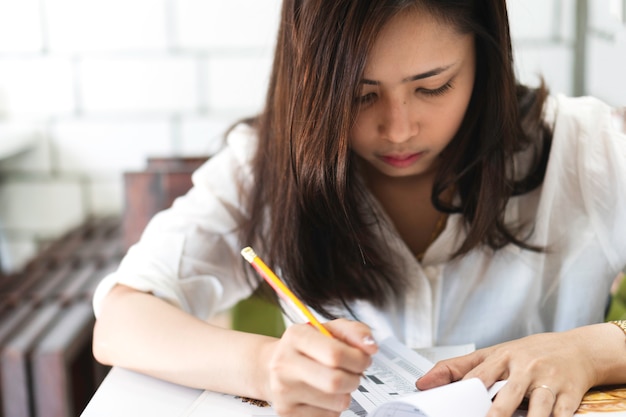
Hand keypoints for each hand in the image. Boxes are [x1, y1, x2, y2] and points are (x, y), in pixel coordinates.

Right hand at [263, 318, 376, 416]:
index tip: (363, 359)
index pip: (335, 353)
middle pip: (336, 381)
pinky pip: (329, 416)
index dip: (358, 359)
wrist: (271, 367)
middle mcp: (284, 364)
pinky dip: (334, 407)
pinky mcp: (287, 413)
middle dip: (355, 379)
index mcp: (296, 336)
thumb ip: (354, 331)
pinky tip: (324, 395)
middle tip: (355, 373)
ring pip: (337, 402)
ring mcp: (283, 391)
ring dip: (346, 393)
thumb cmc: (306, 348)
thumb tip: (370, 347)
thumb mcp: (328, 329)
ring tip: (338, 382)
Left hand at [416, 325, 623, 416]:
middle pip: (509, 394)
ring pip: (539, 406)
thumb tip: (423, 382)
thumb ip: (458, 368)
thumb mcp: (494, 354)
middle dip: (498, 413)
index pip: (479, 376)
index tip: (454, 407)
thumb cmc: (530, 354)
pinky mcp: (570, 395)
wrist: (578, 349)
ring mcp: (549, 381)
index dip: (466, 392)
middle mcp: (525, 368)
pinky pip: (562, 414)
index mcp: (502, 357)